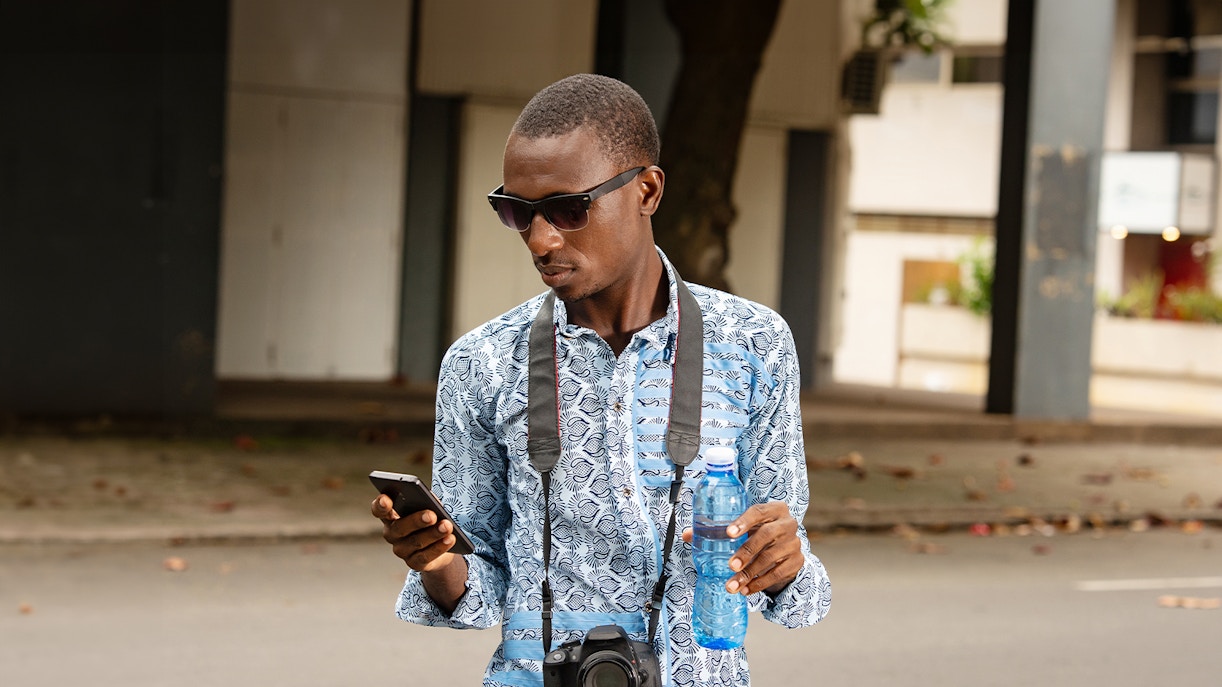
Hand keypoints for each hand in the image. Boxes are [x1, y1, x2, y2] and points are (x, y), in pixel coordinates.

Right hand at [371, 494, 458, 572]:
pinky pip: (425, 557)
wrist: (440, 545)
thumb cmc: (431, 519)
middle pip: (400, 528)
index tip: (386, 499)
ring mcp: (401, 550)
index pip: (379, 510)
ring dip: (433, 534)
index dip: (380, 505)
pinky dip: (439, 547)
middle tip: (431, 515)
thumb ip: (428, 501)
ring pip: (415, 542)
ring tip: (447, 526)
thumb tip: (433, 501)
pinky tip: (450, 539)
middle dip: (416, 521)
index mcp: (391, 516)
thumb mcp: (430, 507)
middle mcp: (392, 534)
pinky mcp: (414, 563)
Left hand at [682, 501, 801, 595]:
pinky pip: (778, 573)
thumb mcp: (742, 528)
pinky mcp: (797, 561)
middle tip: (730, 565)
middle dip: (747, 551)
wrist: (784, 547)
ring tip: (733, 585)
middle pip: (767, 535)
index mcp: (773, 509)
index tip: (728, 533)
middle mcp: (787, 523)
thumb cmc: (756, 532)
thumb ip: (716, 530)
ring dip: (750, 573)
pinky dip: (760, 583)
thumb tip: (687, 535)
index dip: (744, 522)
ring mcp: (794, 543)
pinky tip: (746, 589)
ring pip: (771, 558)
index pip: (759, 511)